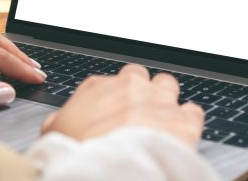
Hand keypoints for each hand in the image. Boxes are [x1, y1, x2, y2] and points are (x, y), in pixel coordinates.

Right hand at [41, 64, 204, 146]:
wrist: (112, 171)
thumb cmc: (82, 152)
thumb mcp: (54, 136)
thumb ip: (58, 122)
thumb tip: (54, 124)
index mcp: (98, 87)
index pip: (108, 81)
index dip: (111, 98)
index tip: (110, 112)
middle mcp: (131, 87)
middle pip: (139, 77)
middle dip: (139, 92)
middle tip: (134, 114)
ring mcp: (160, 101)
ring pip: (168, 85)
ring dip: (165, 100)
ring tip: (159, 120)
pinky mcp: (185, 120)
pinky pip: (193, 111)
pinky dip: (188, 120)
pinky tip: (181, 132)